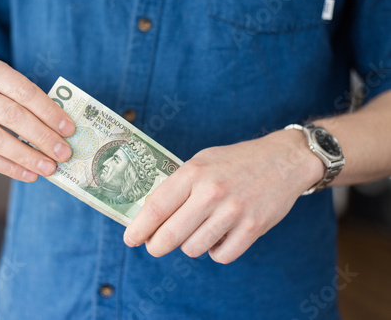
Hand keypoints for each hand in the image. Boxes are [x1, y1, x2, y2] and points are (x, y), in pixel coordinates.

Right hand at [0, 57, 74, 181]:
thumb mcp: (12, 87)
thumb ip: (34, 104)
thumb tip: (64, 133)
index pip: (24, 91)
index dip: (49, 112)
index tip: (69, 130)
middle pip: (11, 116)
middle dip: (42, 137)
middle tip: (63, 153)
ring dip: (27, 157)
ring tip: (49, 168)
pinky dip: (10, 168)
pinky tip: (30, 175)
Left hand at [123, 130, 323, 263]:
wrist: (284, 160)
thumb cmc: (236, 161)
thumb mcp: (203, 161)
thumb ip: (179, 185)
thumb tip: (151, 215)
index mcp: (194, 172)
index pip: (156, 208)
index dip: (139, 228)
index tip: (130, 239)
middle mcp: (212, 192)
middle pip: (170, 236)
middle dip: (156, 246)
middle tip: (155, 246)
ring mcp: (234, 212)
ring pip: (193, 248)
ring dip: (190, 245)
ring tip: (198, 231)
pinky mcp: (253, 228)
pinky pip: (221, 256)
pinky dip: (216, 251)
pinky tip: (219, 236)